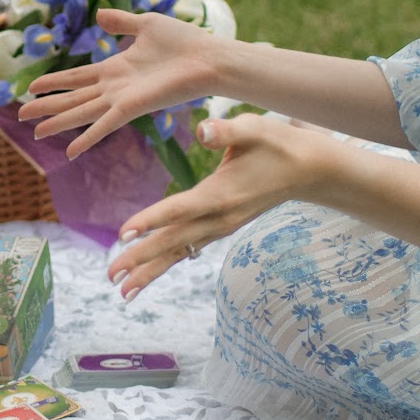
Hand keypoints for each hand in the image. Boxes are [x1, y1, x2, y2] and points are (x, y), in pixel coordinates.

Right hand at [22, 8, 226, 157]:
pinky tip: (69, 152)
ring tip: (34, 131)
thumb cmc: (184, 42)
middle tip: (22, 113)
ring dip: (57, 122)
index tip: (33, 86)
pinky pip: (104, 125)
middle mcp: (114, 87)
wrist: (208, 58)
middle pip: (73, 97)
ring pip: (81, 112)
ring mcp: (121, 99)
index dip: (55, 81)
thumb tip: (100, 14)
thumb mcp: (146, 24)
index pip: (78, 77)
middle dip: (47, 106)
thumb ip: (121, 22)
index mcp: (116, 68)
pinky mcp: (132, 108)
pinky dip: (87, 138)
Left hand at [105, 116, 331, 298]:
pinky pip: (188, 250)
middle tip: (110, 276)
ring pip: (179, 252)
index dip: (151, 220)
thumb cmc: (278, 144)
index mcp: (222, 193)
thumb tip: (202, 128)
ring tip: (120, 291)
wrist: (309, 171)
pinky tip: (145, 277)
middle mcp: (220, 217)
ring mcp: (221, 226)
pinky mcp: (220, 227)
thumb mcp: (255, 128)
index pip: (181, 209)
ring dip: (149, 270)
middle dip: (141, 259)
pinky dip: (165, 263)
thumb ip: (227, 130)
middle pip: (174, 241)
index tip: (123, 233)